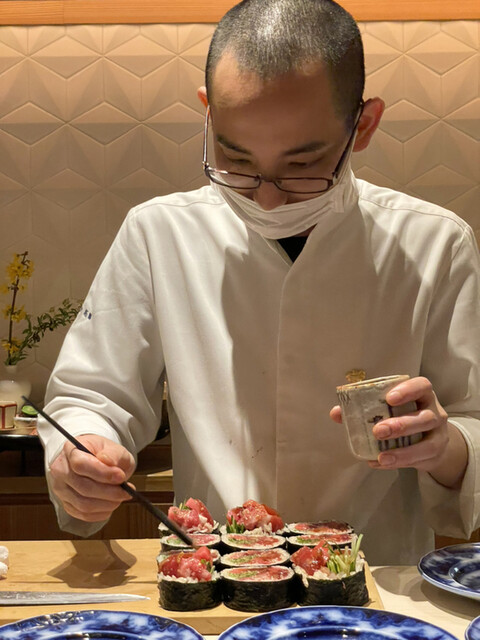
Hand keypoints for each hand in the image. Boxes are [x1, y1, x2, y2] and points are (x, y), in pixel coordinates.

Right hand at [49, 434, 135, 521]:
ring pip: (83, 504)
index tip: (121, 476)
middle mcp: (61, 470)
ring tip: (122, 496)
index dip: (102, 473)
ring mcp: (61, 489)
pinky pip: (84, 514)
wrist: (97, 461)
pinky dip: (102, 512)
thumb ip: (113, 453)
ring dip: (108, 504)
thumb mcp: (114, 448)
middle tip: (127, 491)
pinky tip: (113, 503)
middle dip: (109, 492)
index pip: (80, 464)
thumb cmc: (105, 454)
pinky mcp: (67, 504)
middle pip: (83, 487)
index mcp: (70, 450)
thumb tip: (108, 461)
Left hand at [330, 376, 466, 486]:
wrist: (430, 440)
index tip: (389, 398)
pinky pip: (420, 461)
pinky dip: (399, 463)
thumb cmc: (403, 416)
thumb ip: (363, 408)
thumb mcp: (388, 409)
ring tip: (382, 456)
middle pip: (425, 417)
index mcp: (423, 395)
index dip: (408, 390)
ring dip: (403, 451)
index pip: (422, 386)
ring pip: (428, 443)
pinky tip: (380, 463)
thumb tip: (336, 413)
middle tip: (378, 431)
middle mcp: (435, 413)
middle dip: (402, 424)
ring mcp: (439, 435)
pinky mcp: (436, 454)